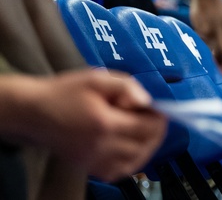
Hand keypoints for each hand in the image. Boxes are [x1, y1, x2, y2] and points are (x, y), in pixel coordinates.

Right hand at [20, 70, 166, 180]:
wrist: (33, 112)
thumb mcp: (97, 78)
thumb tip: (147, 101)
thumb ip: (126, 86)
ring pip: (133, 163)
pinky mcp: (85, 167)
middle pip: (143, 147)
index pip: (146, 128)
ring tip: (145, 132)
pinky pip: (116, 172)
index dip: (159, 119)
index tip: (159, 109)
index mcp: (104, 123)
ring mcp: (92, 160)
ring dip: (146, 148)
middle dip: (156, 133)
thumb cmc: (64, 92)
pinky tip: (130, 147)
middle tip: (155, 119)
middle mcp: (99, 147)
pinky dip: (129, 162)